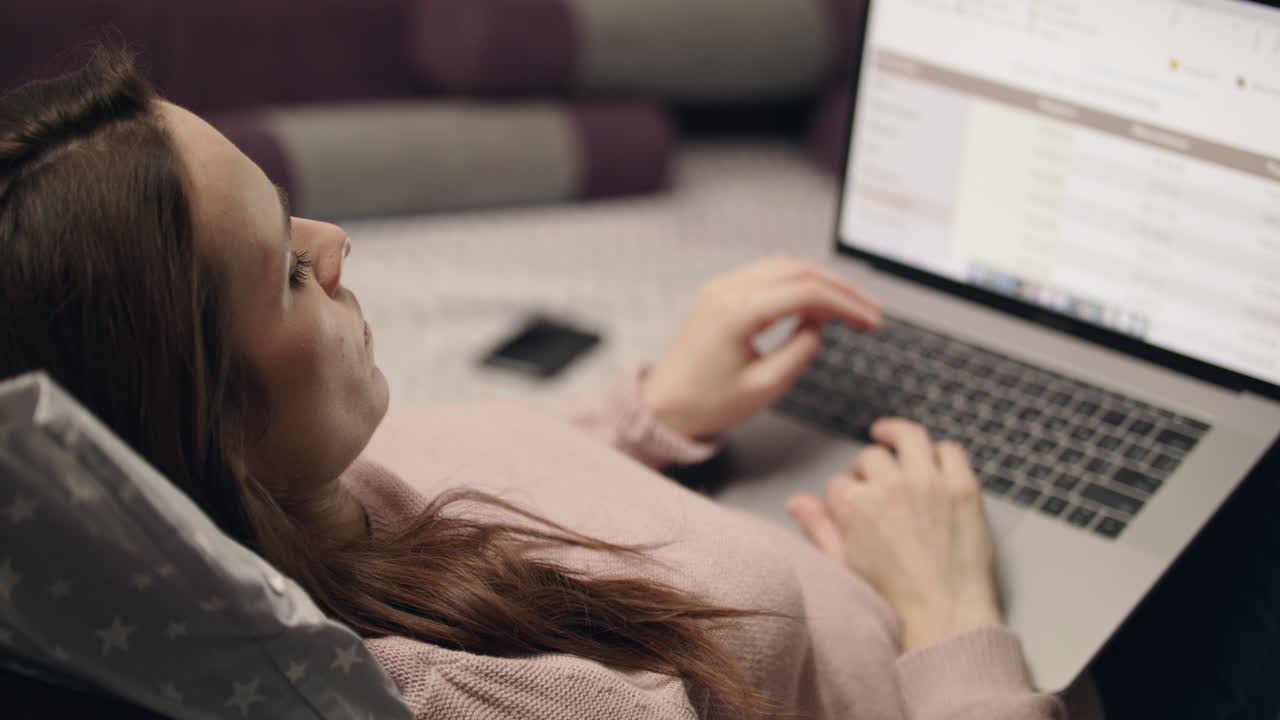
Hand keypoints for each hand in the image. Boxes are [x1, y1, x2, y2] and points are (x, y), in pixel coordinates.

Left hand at [641, 255, 880, 439]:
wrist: (663, 406)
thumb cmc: (707, 404)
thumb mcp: (766, 386)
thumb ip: (801, 350)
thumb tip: (818, 324)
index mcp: (738, 312)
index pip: (806, 292)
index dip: (846, 304)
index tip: (870, 320)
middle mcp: (728, 289)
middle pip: (799, 270)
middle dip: (841, 288)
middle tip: (869, 309)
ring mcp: (721, 286)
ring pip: (783, 266)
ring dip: (820, 280)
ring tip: (848, 305)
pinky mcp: (719, 292)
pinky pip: (766, 274)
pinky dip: (796, 282)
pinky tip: (815, 300)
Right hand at [785, 419, 1001, 652]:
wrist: (944, 617)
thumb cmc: (893, 599)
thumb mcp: (841, 565)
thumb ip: (818, 528)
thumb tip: (796, 502)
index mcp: (854, 504)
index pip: (838, 482)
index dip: (841, 495)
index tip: (850, 508)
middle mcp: (890, 485)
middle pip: (869, 457)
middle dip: (865, 468)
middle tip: (871, 484)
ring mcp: (930, 482)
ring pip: (908, 437)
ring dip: (895, 434)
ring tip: (889, 435)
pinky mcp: (963, 487)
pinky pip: (950, 450)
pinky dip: (939, 451)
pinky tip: (931, 458)